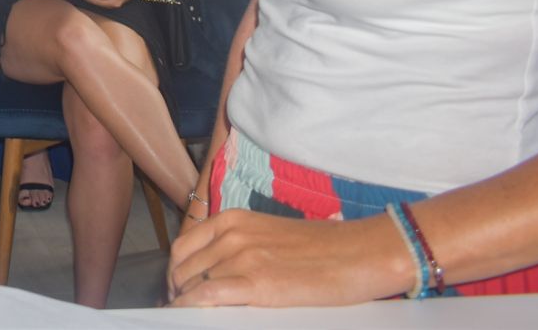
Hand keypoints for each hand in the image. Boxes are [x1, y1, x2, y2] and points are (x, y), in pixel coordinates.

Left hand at [167, 207, 411, 306]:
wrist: (361, 253)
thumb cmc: (325, 249)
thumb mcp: (272, 236)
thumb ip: (242, 247)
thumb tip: (219, 273)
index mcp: (234, 220)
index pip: (184, 247)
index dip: (175, 272)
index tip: (177, 290)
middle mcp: (232, 235)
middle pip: (183, 268)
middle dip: (177, 292)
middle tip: (182, 310)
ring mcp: (242, 257)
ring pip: (192, 284)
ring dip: (184, 303)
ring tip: (188, 318)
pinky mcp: (257, 283)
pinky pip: (208, 296)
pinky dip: (192, 308)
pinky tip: (190, 318)